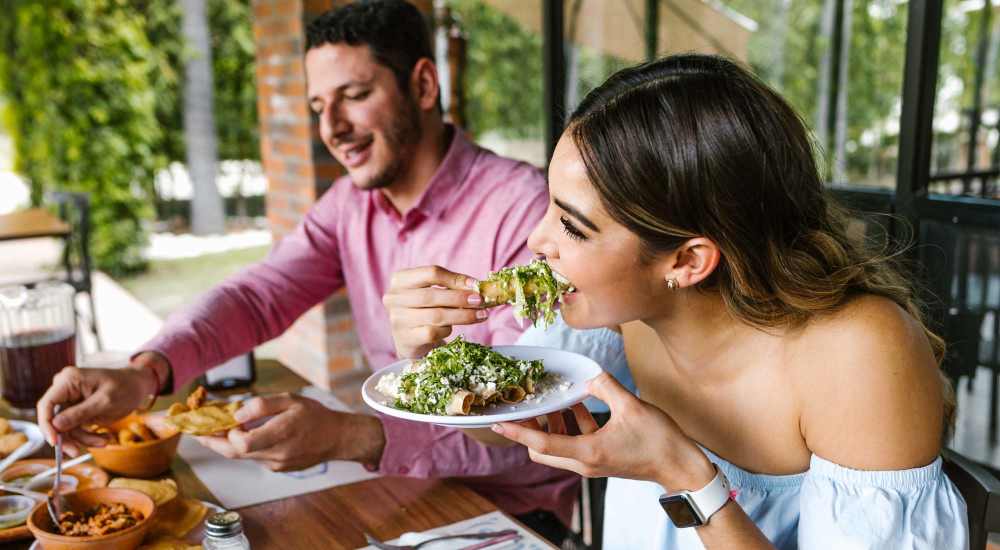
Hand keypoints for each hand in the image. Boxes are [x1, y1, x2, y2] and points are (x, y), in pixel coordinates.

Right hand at [37, 352, 164, 455]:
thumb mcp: (106, 401)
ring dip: (83, 439)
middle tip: (77, 452)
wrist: (138, 386)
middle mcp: (65, 389)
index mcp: (68, 380)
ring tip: (105, 441)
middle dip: (67, 437)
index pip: (46, 404)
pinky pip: (75, 429)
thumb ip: (80, 413)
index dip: (46, 425)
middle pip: (54, 420)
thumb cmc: (126, 387)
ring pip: (65, 428)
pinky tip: (104, 437)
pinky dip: (88, 437)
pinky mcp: (76, 411)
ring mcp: (70, 401)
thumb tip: (55, 425)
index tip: (54, 443)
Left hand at [194, 393, 385, 471]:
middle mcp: (277, 454)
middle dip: (213, 442)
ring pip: (243, 456)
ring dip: (228, 443)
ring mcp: (277, 464)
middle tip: (197, 431)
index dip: (226, 434)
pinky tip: (244, 435)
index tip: (220, 420)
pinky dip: (245, 447)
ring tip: (216, 428)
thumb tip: (236, 414)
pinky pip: (255, 458)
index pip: (242, 443)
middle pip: (235, 453)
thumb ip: (263, 405)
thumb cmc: (315, 416)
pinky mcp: (278, 468)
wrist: (337, 438)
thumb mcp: (291, 400)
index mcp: (281, 433)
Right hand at [382, 265, 487, 358]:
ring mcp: (398, 319)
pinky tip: (452, 329)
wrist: (409, 340)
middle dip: (460, 298)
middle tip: (480, 301)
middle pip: (432, 294)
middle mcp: (394, 298)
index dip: (456, 278)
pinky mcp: (406, 339)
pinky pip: (433, 332)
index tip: (475, 285)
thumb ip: (450, 287)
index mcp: (400, 280)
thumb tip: (477, 287)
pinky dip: (447, 330)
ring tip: (480, 315)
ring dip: (462, 315)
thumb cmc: (424, 311)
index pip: (431, 273)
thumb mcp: (433, 294)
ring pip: (436, 315)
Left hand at [493, 372, 714, 490]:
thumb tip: (589, 375)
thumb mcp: (631, 407)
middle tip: (527, 403)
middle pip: (542, 449)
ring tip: (554, 398)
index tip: (499, 421)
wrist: (680, 466)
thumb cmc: (659, 441)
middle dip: (531, 427)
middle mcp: (584, 462)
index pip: (541, 444)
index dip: (518, 430)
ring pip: (557, 446)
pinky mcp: (600, 457)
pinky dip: (571, 424)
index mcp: (587, 452)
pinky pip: (575, 442)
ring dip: (552, 424)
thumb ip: (606, 386)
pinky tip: (577, 403)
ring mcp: (591, 462)